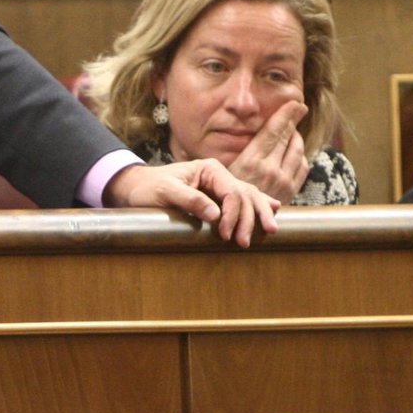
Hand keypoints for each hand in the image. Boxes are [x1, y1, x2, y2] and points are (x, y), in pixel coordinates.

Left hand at [103, 158, 279, 247]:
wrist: (137, 188)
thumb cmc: (148, 188)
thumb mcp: (165, 192)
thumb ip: (190, 200)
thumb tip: (215, 214)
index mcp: (210, 169)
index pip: (232, 192)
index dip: (233, 215)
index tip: (225, 235)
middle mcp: (219, 175)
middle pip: (245, 195)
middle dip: (250, 219)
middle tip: (245, 242)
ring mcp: (221, 184)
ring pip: (250, 197)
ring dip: (260, 214)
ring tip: (271, 231)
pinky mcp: (218, 196)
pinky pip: (244, 199)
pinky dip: (259, 205)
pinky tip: (274, 209)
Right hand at [228, 99, 309, 203]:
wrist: (232, 222)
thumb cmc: (223, 192)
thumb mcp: (228, 169)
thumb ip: (246, 152)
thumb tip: (261, 133)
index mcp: (251, 160)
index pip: (274, 131)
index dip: (286, 115)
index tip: (295, 103)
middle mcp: (269, 168)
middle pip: (288, 138)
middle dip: (293, 121)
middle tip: (298, 108)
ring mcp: (283, 180)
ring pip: (298, 151)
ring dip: (296, 138)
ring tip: (292, 131)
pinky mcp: (290, 190)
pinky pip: (302, 166)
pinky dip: (300, 156)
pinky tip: (294, 152)